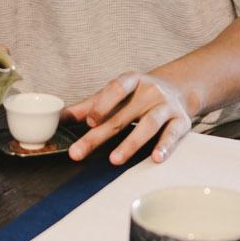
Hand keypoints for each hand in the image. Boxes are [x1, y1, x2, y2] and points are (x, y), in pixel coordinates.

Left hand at [65, 72, 195, 164]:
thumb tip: (59, 118)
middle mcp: (149, 92)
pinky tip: (155, 158)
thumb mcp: (116, 95)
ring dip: (131, 143)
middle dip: (99, 136)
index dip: (103, 104)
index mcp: (132, 81)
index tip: (89, 120)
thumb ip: (89, 106)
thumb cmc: (138, 95)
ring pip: (149, 125)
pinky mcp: (181, 121)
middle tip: (78, 152)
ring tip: (114, 159)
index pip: (116, 88)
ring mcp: (166, 106)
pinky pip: (172, 134)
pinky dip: (165, 146)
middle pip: (123, 116)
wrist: (179, 88)